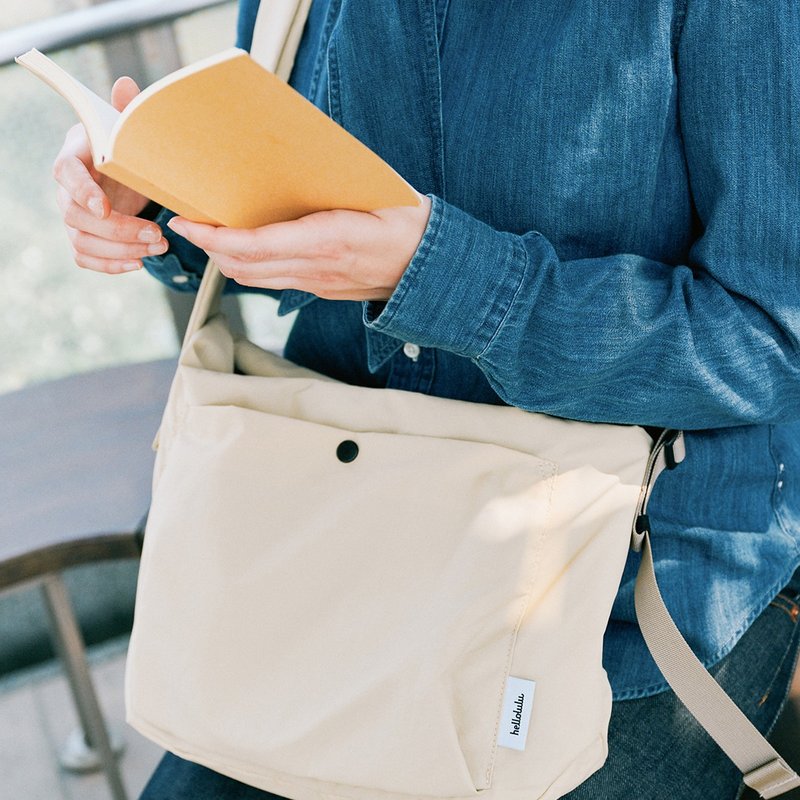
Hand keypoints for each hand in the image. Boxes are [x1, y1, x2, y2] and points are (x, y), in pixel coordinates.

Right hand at [52, 77, 168, 273]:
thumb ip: (125, 111)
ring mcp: (73, 217)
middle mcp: (66, 190)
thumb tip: (125, 85)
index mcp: (74, 156)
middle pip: (74, 216)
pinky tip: (139, 263)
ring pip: (81, 242)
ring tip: (158, 246)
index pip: (64, 173)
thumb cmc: (126, 148)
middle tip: (156, 233)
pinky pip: (85, 259)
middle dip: (117, 229)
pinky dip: (111, 266)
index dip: (82, 191)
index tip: (104, 207)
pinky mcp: (84, 237)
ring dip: (121, 250)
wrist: (125, 172)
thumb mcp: (128, 130)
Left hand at [166, 197, 431, 300]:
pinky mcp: (322, 292)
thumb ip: (326, 181)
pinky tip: (247, 249)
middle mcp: (317, 270)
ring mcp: (318, 286)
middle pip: (244, 268)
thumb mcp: (369, 188)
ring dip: (227, 261)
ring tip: (212, 237)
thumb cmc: (405, 219)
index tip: (186, 222)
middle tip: (190, 225)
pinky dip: (251, 267)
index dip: (213, 238)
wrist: (432, 267)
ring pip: (255, 280)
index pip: (253, 246)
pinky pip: (275, 282)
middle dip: (210, 249)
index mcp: (327, 240)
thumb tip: (282, 159)